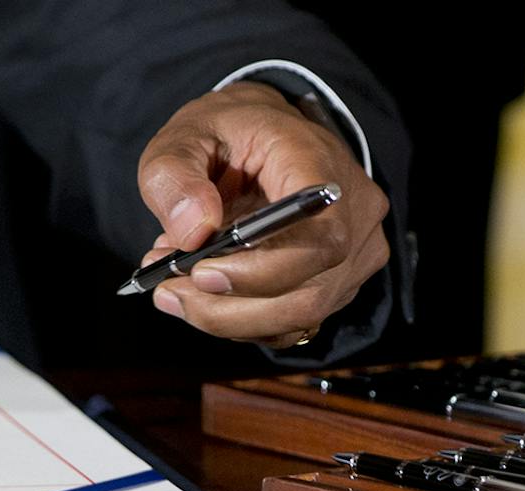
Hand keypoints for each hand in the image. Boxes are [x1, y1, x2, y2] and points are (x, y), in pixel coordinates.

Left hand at [136, 82, 390, 348]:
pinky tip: (204, 298)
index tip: (200, 272)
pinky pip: (294, 323)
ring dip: (229, 319)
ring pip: (300, 316)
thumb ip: (175, 176)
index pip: (320, 239)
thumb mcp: (184, 135)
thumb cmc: (226, 133)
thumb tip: (192, 233)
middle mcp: (355, 214)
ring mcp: (354, 255)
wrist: (263, 135)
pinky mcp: (337, 284)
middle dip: (230, 309)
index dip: (262, 272)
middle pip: (308, 293)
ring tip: (175, 292)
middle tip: (169, 294)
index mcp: (321, 164)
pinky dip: (243, 322)